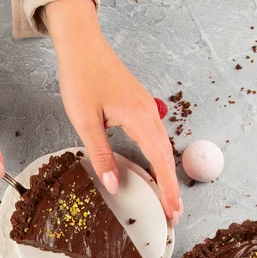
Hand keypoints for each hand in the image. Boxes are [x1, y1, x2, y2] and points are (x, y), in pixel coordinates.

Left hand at [45, 0, 180, 221]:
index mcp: (139, 117)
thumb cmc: (81, 78)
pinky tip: (155, 166)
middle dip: (171, 185)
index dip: (167, 188)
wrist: (82, 45)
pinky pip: (154, 136)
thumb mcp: (86, 121)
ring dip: (166, 172)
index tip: (173, 210)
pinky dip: (159, 156)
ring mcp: (145, 108)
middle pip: (167, 155)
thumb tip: (113, 185)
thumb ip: (101, 154)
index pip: (160, 160)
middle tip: (174, 212)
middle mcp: (148, 112)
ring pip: (162, 146)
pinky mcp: (138, 105)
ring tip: (167, 196)